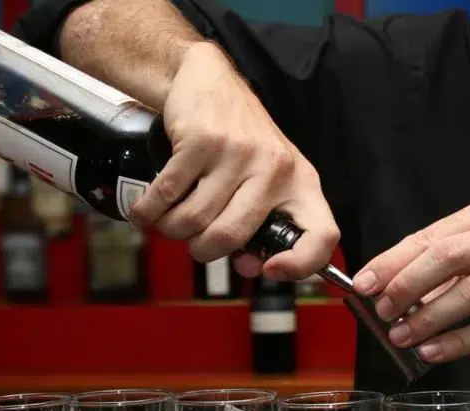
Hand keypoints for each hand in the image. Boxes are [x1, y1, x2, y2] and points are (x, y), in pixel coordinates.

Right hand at [130, 42, 338, 278]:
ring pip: (194, 220)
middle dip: (202, 250)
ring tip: (171, 221)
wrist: (210, 81)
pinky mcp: (202, 140)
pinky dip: (149, 210)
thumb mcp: (269, 177)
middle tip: (194, 243)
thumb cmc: (241, 139)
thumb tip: (249, 266)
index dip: (300, 266)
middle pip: (231, 236)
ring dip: (173, 229)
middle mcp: (276, 168)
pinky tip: (147, 210)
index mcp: (302, 184)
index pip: (322, 235)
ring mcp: (239, 153)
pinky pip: (167, 194)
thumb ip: (263, 223)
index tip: (268, 270)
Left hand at [352, 199, 469, 362]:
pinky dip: (457, 342)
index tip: (364, 284)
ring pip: (469, 295)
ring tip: (402, 336)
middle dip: (406, 286)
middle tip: (382, 311)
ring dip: (428, 319)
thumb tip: (388, 290)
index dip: (393, 261)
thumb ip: (443, 265)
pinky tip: (433, 351)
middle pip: (448, 258)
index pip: (431, 236)